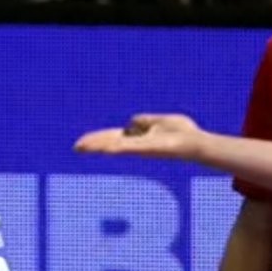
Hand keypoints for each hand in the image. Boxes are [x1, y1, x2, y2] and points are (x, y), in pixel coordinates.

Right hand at [73, 113, 206, 159]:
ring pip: (115, 146)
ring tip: (81, 147)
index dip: (98, 139)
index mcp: (139, 137)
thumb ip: (144, 121)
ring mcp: (141, 147)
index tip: (82, 143)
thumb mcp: (159, 120)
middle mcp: (137, 144)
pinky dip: (116, 147)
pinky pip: (128, 147)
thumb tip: (131, 122)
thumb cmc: (183, 132)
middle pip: (110, 143)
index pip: (114, 138)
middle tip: (76, 147)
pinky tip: (104, 149)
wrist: (195, 142)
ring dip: (99, 146)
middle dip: (94, 144)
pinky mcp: (148, 148)